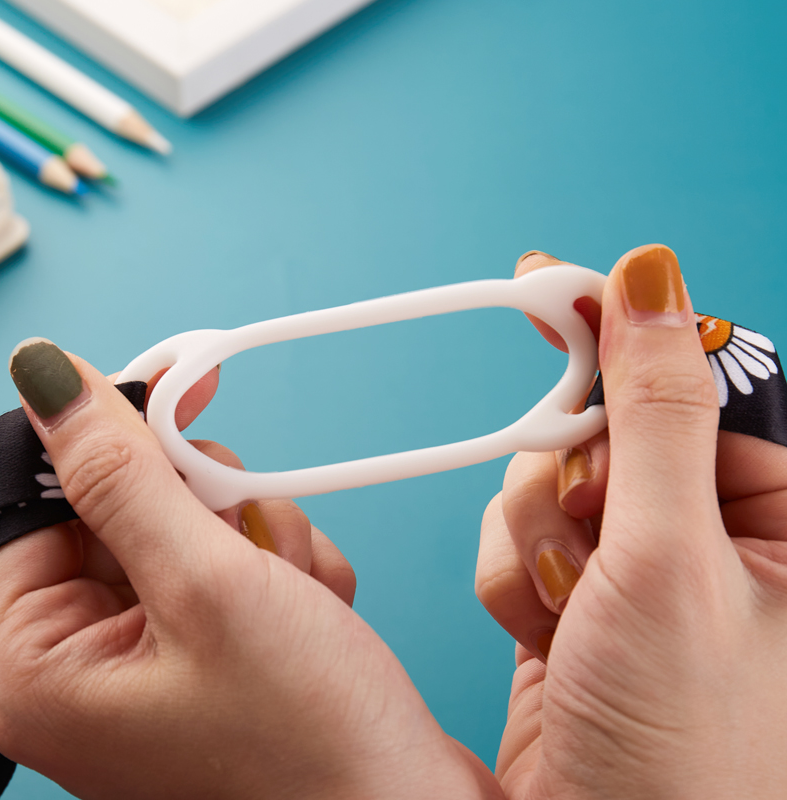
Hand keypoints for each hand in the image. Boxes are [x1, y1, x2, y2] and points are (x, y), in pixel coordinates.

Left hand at [0, 343, 500, 799]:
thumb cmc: (310, 742)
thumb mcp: (210, 587)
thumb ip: (122, 475)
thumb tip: (45, 376)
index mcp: (37, 666)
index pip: (40, 499)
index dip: (113, 438)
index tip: (183, 389)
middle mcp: (85, 664)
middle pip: (124, 506)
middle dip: (207, 503)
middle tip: (253, 534)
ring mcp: (154, 656)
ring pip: (191, 524)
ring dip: (259, 535)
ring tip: (298, 594)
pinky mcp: (211, 649)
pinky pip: (233, 559)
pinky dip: (283, 565)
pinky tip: (313, 612)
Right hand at [477, 246, 786, 797]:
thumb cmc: (680, 750)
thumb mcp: (672, 560)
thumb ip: (657, 410)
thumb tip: (653, 280)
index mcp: (772, 511)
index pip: (688, 374)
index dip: (613, 327)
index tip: (544, 284)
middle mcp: (705, 530)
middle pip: (602, 425)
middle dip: (570, 472)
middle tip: (584, 528)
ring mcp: (632, 562)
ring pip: (546, 479)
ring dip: (537, 538)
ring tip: (567, 613)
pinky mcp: (573, 593)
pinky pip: (517, 534)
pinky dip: (512, 575)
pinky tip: (542, 633)